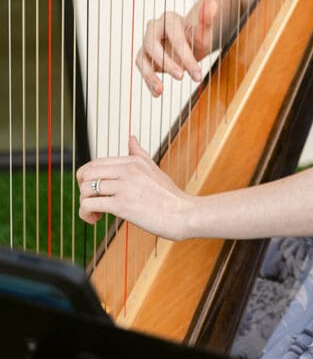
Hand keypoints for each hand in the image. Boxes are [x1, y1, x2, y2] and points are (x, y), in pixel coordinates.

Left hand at [77, 137, 192, 240]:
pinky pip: (89, 204)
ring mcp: (124, 187)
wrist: (184, 215)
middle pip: (86, 172)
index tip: (95, 190)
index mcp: (133, 161)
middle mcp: (127, 170)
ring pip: (85, 189)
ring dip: (84, 204)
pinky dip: (86, 213)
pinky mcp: (122, 205)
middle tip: (92, 201)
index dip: (88, 177)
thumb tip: (131, 138)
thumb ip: (139, 154)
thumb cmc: (171, 197)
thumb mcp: (154, 169)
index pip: (96, 162)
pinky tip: (95, 219)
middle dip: (82, 188)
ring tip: (95, 213)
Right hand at [136, 0, 217, 95]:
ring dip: (150, 75)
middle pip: (152, 44)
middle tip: (181, 77)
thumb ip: (206, 20)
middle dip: (166, 62)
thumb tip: (214, 4)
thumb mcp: (204, 33)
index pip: (175, 36)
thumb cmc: (196, 37)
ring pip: (142, 57)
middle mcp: (153, 29)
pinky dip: (148, 81)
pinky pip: (142, 68)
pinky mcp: (144, 57)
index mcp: (169, 19)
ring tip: (161, 90)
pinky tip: (157, 93)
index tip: (197, 73)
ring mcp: (146, 43)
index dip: (185, 55)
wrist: (189, 45)